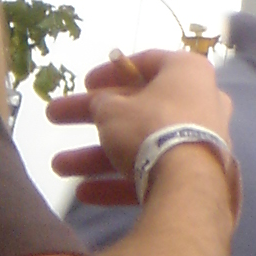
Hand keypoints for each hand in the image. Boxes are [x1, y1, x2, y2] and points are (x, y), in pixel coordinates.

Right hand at [47, 49, 234, 207]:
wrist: (189, 182)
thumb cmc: (150, 128)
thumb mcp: (112, 109)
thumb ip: (101, 102)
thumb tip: (102, 103)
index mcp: (187, 72)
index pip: (146, 62)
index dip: (111, 71)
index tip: (84, 83)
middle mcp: (200, 102)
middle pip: (137, 108)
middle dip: (91, 117)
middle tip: (55, 116)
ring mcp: (200, 140)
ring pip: (141, 145)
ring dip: (96, 157)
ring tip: (58, 166)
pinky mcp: (195, 174)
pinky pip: (153, 172)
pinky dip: (120, 182)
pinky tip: (83, 192)